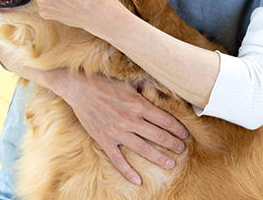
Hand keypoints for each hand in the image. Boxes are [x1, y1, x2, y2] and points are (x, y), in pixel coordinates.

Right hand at [51, 70, 188, 185]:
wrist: (78, 87)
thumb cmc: (103, 82)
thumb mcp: (127, 82)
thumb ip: (143, 89)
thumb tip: (158, 90)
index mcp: (139, 104)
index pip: (165, 120)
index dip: (178, 129)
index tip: (185, 134)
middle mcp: (130, 120)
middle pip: (159, 136)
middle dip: (173, 144)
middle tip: (182, 149)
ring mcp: (117, 132)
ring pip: (143, 149)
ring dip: (159, 158)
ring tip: (171, 164)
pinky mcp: (104, 139)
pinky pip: (117, 159)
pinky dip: (127, 171)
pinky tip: (137, 180)